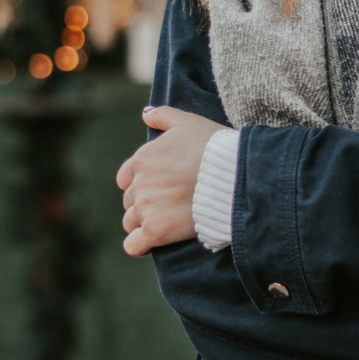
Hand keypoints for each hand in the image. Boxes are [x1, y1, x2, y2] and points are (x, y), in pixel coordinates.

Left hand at [116, 105, 224, 256]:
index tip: (160, 186)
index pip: (126, 177)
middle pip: (131, 200)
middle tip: (170, 204)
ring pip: (131, 221)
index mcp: (142, 159)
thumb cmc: (213, 146)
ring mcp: (146, 209)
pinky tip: (150, 242)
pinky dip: (139, 245)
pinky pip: (134, 245)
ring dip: (144, 223)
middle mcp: (139, 185)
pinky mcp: (156, 231)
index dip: (141, 182)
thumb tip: (145, 114)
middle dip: (146, 202)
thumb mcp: (188, 122)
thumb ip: (163, 115)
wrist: (232, 175)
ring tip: (166, 222)